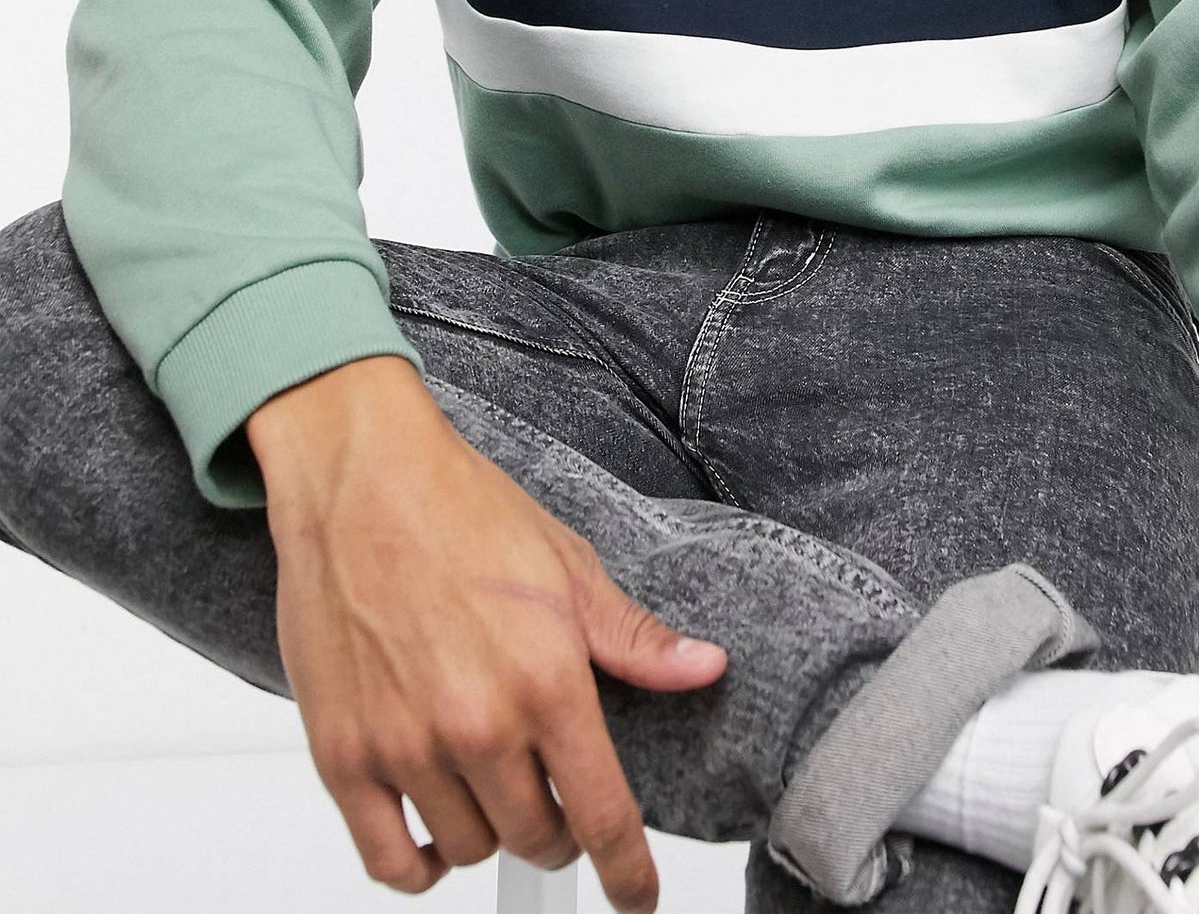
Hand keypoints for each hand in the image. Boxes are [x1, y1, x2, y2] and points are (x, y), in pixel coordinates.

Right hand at [248, 357, 726, 910]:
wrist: (362, 479)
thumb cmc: (462, 510)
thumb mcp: (569, 567)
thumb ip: (634, 637)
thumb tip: (704, 669)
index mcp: (546, 680)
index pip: (602, 816)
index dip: (628, 872)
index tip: (637, 895)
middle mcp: (478, 724)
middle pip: (537, 838)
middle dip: (557, 829)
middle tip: (554, 794)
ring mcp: (405, 746)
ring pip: (469, 848)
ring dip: (490, 831)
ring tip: (491, 783)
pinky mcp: (343, 754)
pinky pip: (387, 860)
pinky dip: (418, 865)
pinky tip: (434, 832)